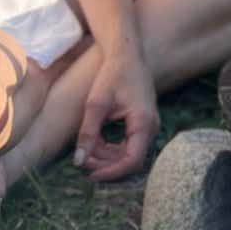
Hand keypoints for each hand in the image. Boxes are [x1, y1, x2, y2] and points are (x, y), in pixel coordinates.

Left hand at [74, 42, 159, 182]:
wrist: (126, 54)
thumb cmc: (112, 75)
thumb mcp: (96, 104)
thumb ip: (88, 134)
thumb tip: (79, 162)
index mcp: (143, 123)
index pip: (132, 161)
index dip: (111, 173)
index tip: (90, 175)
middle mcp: (151, 127)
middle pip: (131, 160)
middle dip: (106, 164)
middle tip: (83, 161)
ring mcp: (149, 126)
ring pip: (129, 153)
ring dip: (107, 156)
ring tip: (86, 148)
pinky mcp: (143, 123)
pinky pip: (129, 144)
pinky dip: (111, 147)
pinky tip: (95, 141)